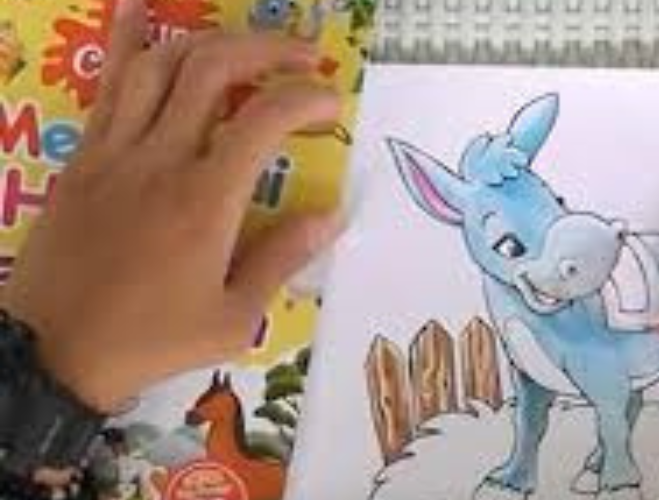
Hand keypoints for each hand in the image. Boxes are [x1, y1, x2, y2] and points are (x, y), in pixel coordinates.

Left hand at [1, 1, 341, 412]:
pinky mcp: (85, 157)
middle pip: (214, 70)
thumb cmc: (152, 340)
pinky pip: (108, 86)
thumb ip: (282, 258)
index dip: (307, 98)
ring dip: (212, 42)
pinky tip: (138, 8)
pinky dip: (127, 40)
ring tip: (247, 47)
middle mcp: (161, 160)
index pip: (265, 120)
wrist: (52, 352)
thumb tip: (331, 213)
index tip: (333, 105)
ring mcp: (116, 152)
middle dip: (268, 50)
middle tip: (306, 57)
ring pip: (160, 64)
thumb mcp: (234, 318)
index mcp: (206, 201)